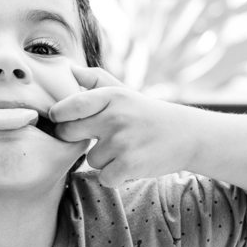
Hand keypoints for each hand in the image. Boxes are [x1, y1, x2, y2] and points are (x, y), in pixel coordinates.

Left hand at [49, 67, 197, 187]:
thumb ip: (96, 80)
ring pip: (90, 159)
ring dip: (104, 160)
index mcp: (111, 96)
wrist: (189, 135)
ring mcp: (121, 141)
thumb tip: (69, 69)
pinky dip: (115, 176)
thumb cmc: (148, 114)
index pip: (69, 106)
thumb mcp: (125, 92)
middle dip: (74, 138)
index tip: (58, 120)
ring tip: (125, 149)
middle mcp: (114, 116)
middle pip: (68, 133)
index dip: (57, 115)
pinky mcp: (129, 164)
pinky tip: (130, 164)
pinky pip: (104, 177)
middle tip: (95, 137)